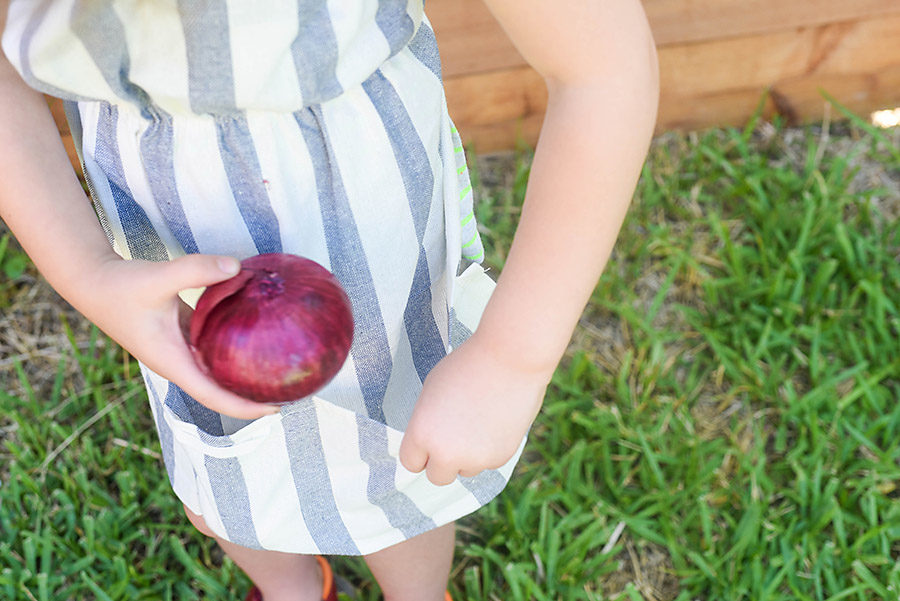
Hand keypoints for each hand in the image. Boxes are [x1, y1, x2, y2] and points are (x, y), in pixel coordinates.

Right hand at [73, 254, 278, 419]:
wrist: (94, 282)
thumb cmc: (122, 286)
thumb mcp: (159, 277)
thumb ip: (197, 270)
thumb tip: (237, 266)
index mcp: (174, 363)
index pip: (215, 397)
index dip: (245, 408)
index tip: (277, 409)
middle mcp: (180, 363)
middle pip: (222, 392)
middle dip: (255, 397)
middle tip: (293, 391)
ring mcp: (182, 352)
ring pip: (219, 372)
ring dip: (246, 376)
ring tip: (283, 370)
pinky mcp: (184, 337)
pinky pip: (215, 350)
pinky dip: (236, 350)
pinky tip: (259, 336)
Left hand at [398, 333, 550, 485]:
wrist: (511, 358)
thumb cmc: (467, 365)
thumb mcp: (432, 390)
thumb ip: (427, 421)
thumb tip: (431, 442)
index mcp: (422, 433)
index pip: (411, 463)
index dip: (420, 452)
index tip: (428, 443)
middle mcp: (446, 453)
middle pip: (437, 476)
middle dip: (443, 462)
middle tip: (453, 438)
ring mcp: (475, 459)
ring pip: (466, 470)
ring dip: (469, 455)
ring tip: (478, 421)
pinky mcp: (500, 458)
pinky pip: (488, 462)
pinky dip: (490, 448)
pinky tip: (496, 420)